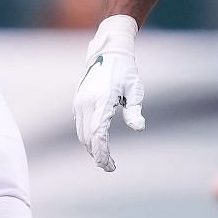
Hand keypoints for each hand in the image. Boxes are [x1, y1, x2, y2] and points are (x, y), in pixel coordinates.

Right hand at [73, 15, 144, 171]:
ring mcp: (80, 101)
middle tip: (110, 166)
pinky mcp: (78, 101)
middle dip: (97, 154)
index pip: (97, 133)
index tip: (109, 166)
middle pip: (87, 137)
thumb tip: (138, 128)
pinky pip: (79, 125)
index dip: (102, 153)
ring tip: (105, 158)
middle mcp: (86, 102)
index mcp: (102, 100)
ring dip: (91, 147)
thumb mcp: (135, 90)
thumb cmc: (126, 71)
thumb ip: (135, 110)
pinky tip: (98, 143)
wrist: (108, 51)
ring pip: (81, 133)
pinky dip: (86, 137)